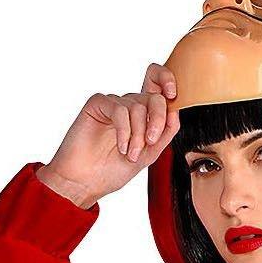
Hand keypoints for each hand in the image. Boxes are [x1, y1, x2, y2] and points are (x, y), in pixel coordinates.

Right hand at [37, 63, 180, 209]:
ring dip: (138, 134)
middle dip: (158, 119)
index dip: (167, 80)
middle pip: (153, 97)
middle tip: (151, 141)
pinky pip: (119, 110)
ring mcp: (113, 104)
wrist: (85, 182)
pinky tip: (121, 147)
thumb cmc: (112, 171)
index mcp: (143, 116)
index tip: (172, 94)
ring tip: (131, 154)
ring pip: (138, 107)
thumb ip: (164, 134)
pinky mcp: (97, 105)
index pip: (157, 85)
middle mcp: (128, 107)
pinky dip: (124, 130)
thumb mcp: (149, 155)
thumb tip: (176, 113)